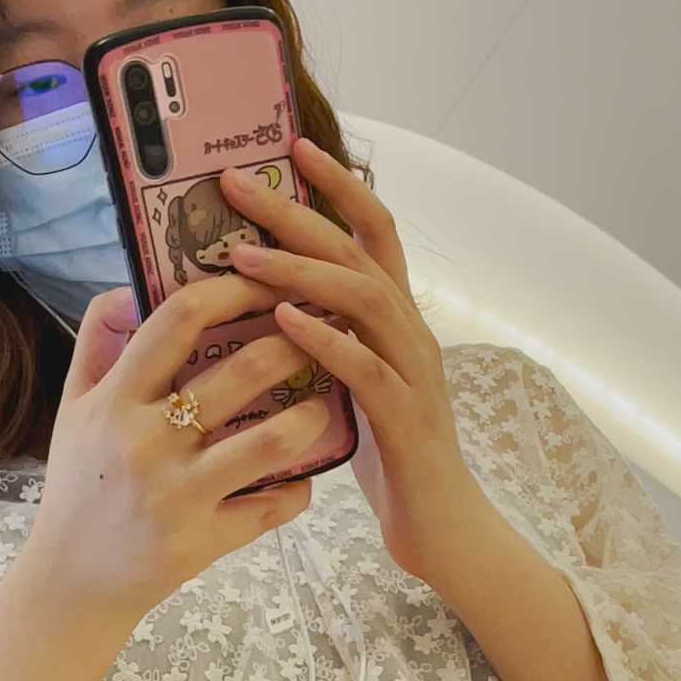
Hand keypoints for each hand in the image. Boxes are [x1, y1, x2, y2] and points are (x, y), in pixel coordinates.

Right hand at [24, 277, 331, 630]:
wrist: (71, 583)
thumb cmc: (79, 486)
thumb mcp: (72, 406)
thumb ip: (97, 337)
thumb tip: (136, 285)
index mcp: (115, 402)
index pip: (178, 321)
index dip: (231, 289)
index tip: (265, 279)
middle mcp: (148, 444)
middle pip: (241, 372)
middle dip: (294, 343)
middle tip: (319, 334)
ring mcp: (180, 495)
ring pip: (271, 442)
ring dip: (311, 415)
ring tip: (322, 403)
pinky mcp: (205, 541)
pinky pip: (272, 507)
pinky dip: (298, 490)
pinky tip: (305, 476)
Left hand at [220, 138, 487, 583]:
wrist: (444, 531)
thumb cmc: (395, 466)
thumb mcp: (357, 392)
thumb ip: (332, 349)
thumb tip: (277, 317)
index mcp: (399, 324)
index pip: (375, 233)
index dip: (337, 187)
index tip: (290, 150)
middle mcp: (412, 335)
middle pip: (359, 251)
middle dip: (296, 212)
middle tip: (236, 186)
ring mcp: (413, 373)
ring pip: (364, 297)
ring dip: (300, 271)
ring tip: (244, 255)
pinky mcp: (406, 419)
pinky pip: (365, 367)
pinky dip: (323, 339)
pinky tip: (283, 323)